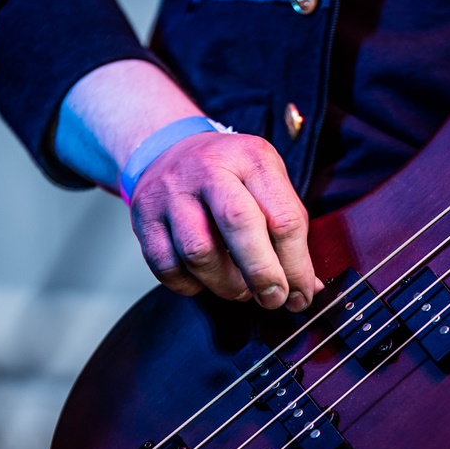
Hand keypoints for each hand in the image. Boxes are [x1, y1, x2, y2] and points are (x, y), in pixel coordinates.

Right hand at [128, 130, 322, 310]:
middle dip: (262, 273)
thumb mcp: (267, 182)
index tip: (302, 294)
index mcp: (252, 158)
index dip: (297, 265)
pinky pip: (167, 267)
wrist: (168, 148)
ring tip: (239, 289)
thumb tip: (306, 288)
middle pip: (239, 225)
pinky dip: (190, 285)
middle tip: (274, 300)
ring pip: (199, 252)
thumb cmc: (229, 174)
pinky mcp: (143, 217)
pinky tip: (205, 280)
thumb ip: (289, 230)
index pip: (283, 217)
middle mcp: (209, 170)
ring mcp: (171, 193)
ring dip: (226, 285)